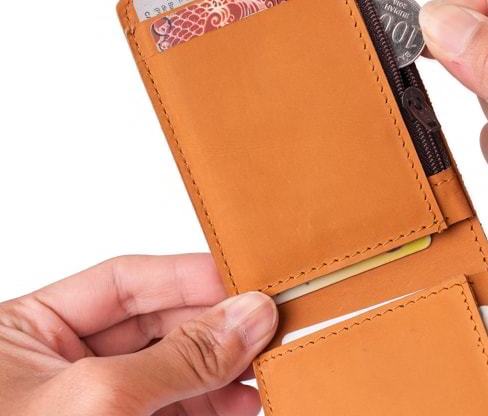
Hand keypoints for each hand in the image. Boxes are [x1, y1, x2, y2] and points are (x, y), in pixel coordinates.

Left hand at [0, 254, 276, 414]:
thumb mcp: (99, 401)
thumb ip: (180, 355)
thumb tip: (249, 314)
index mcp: (30, 330)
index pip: (124, 282)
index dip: (187, 276)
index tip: (244, 279)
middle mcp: (60, 362)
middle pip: (155, 324)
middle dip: (213, 326)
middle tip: (266, 324)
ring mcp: (90, 404)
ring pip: (170, 369)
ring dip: (221, 370)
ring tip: (263, 369)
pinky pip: (171, 410)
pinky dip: (210, 407)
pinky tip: (243, 404)